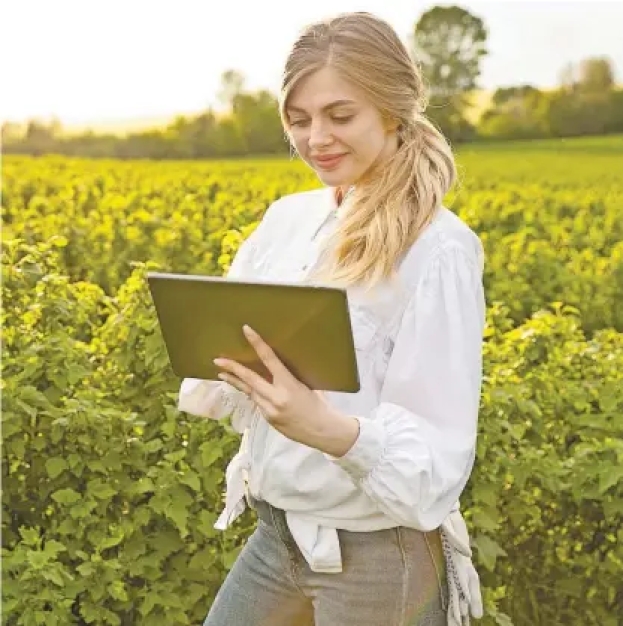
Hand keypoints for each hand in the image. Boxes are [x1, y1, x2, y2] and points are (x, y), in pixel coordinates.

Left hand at [213, 325, 359, 456]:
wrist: (323, 431)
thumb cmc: (319, 405)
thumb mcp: (306, 385)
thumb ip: (290, 377)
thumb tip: (276, 366)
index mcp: (289, 384)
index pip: (270, 358)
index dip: (257, 343)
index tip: (246, 330)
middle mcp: (276, 397)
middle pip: (249, 379)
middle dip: (232, 368)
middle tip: (218, 360)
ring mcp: (270, 410)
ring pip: (249, 392)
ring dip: (236, 382)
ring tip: (222, 373)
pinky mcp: (268, 419)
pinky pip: (257, 402)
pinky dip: (253, 394)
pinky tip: (248, 389)